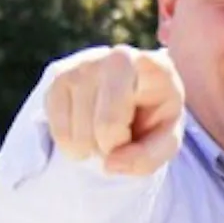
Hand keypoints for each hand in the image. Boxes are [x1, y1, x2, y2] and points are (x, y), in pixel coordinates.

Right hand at [44, 46, 185, 175]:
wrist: (133, 99)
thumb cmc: (152, 119)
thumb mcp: (165, 142)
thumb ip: (147, 158)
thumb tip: (110, 164)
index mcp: (154, 68)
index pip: (127, 105)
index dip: (123, 136)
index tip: (136, 125)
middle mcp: (118, 57)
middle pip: (103, 126)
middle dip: (111, 147)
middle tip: (123, 138)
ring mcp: (84, 63)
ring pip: (77, 134)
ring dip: (91, 148)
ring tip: (106, 132)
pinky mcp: (59, 76)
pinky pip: (58, 131)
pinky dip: (72, 144)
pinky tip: (87, 130)